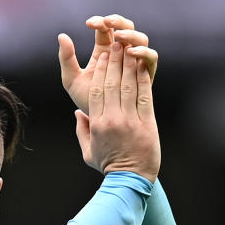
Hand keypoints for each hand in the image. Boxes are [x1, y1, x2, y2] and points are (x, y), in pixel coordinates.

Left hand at [58, 14, 157, 114]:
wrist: (101, 120)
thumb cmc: (87, 100)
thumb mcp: (72, 79)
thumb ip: (66, 59)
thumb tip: (61, 35)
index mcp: (105, 50)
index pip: (106, 28)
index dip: (100, 22)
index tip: (89, 23)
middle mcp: (123, 53)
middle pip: (127, 27)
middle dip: (118, 21)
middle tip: (107, 22)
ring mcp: (136, 62)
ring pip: (141, 39)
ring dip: (131, 35)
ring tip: (119, 37)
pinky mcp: (146, 74)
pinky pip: (151, 58)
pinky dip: (143, 52)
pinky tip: (131, 53)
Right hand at [75, 41, 159, 182]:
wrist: (130, 180)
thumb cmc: (109, 166)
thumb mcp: (88, 151)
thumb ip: (81, 131)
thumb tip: (77, 114)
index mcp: (97, 123)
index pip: (97, 90)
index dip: (100, 70)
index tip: (103, 56)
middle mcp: (113, 119)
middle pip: (112, 84)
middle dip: (114, 62)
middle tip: (116, 45)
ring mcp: (130, 120)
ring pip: (128, 86)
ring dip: (128, 65)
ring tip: (129, 49)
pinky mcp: (146, 124)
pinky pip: (145, 97)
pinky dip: (143, 80)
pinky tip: (143, 66)